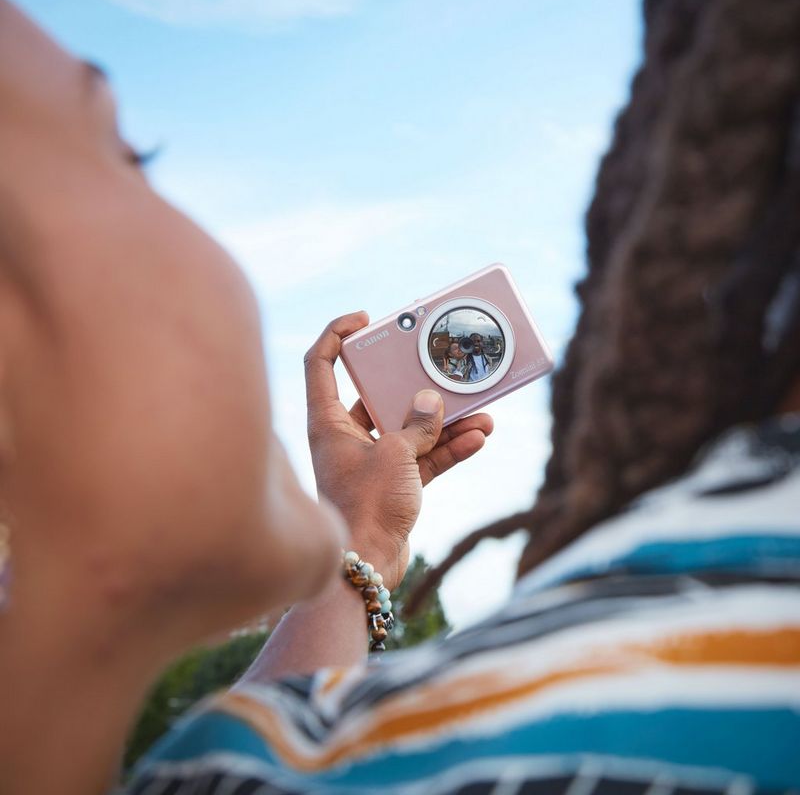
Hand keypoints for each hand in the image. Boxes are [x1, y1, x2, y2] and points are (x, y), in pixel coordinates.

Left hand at [304, 311, 493, 589]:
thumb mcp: (395, 455)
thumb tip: (432, 403)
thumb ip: (417, 425)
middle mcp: (345, 438)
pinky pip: (424, 458)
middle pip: (376, 396)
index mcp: (327, 422)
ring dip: (444, 422)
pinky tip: (480, 438)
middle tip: (439, 365)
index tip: (364, 318)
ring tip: (479, 411)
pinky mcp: (393, 484)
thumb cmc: (365, 508)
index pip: (321, 363)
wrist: (365, 569)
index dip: (337, 333)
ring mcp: (370, 461)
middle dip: (413, 383)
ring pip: (409, 429)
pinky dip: (448, 450)